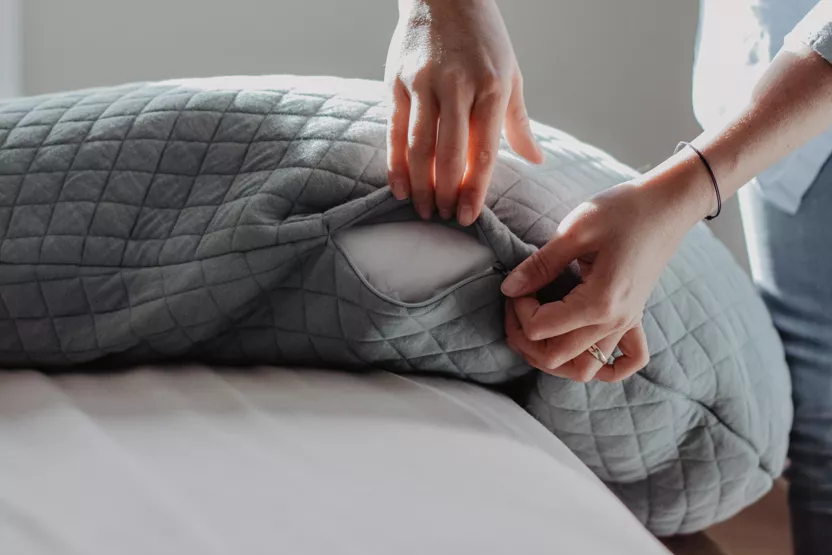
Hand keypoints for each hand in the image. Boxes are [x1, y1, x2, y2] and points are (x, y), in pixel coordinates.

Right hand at [385, 0, 543, 224]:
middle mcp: (458, 86)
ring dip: (421, 185)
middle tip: (445, 218)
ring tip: (424, 210)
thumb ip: (519, 122)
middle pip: (450, 154)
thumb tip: (536, 160)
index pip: (484, 151)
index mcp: (493, 88)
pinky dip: (395, 163)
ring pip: (420, 146)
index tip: (468, 217)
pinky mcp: (397, 81)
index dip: (475, 189)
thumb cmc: (484, 40)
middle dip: (447, 193)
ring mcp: (424, 83)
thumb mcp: (510, 75)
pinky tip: (399, 187)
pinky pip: (395, 131)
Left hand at [501, 163, 712, 382]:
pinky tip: (582, 348)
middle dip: (525, 337)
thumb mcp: (574, 231)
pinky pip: (626, 362)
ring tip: (537, 328)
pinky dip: (604, 367)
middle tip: (517, 306)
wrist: (669, 204)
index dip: (518, 308)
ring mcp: (627, 324)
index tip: (518, 284)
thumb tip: (509, 289)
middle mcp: (614, 323)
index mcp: (598, 303)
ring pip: (584, 370)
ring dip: (553, 357)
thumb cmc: (624, 210)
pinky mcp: (634, 318)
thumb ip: (540, 265)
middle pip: (555, 358)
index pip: (539, 329)